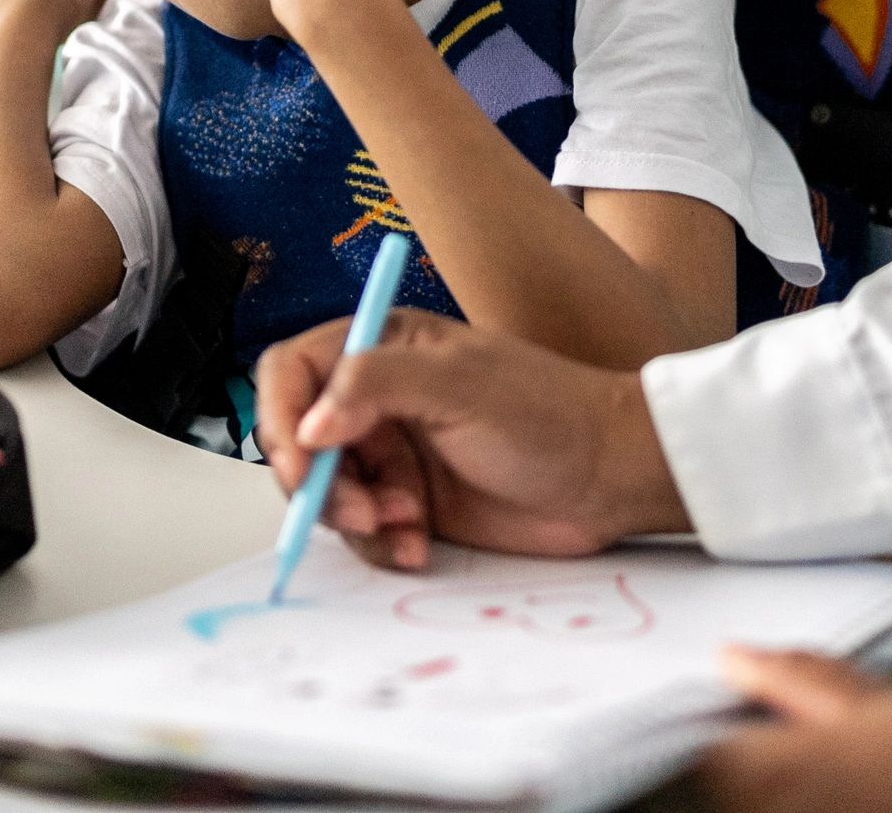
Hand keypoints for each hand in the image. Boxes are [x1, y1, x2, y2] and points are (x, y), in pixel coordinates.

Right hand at [252, 309, 690, 567]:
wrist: (609, 478)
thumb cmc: (550, 414)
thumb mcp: (458, 384)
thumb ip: (374, 384)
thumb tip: (309, 422)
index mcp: (383, 347)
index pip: (292, 371)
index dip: (281, 415)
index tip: (301, 461)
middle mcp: (378, 399)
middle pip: (299, 441)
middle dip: (320, 483)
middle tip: (361, 510)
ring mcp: (393, 454)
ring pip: (327, 493)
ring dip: (356, 518)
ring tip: (407, 525)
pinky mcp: (409, 504)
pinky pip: (364, 532)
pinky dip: (382, 544)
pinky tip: (420, 545)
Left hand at [695, 650, 891, 812]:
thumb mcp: (884, 704)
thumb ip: (799, 680)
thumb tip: (737, 658)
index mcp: (784, 775)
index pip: (708, 748)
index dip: (732, 722)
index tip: (755, 706)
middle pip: (732, 784)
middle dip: (761, 755)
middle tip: (822, 740)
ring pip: (765, 806)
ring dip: (789, 786)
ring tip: (855, 773)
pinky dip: (817, 805)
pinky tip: (862, 797)